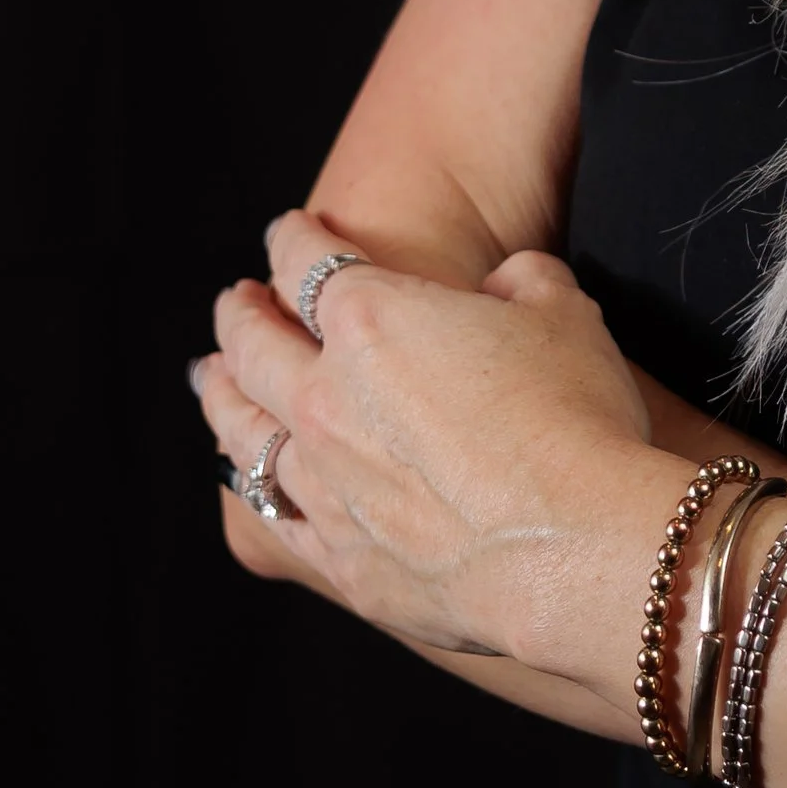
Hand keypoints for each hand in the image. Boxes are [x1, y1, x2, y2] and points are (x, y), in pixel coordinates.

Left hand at [192, 209, 665, 666]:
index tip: (287, 231)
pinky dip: (253, 485)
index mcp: (372, 316)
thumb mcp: (565, 311)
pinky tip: (251, 476)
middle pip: (253, 344)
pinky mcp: (336, 556)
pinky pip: (271, 513)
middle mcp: (324, 396)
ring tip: (212, 379)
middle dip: (239, 315)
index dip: (292, 238)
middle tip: (234, 302)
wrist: (570, 549)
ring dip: (221, 395)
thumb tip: (506, 286)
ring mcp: (322, 482)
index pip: (307, 262)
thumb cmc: (574, 418)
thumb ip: (522, 281)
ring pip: (243, 429)